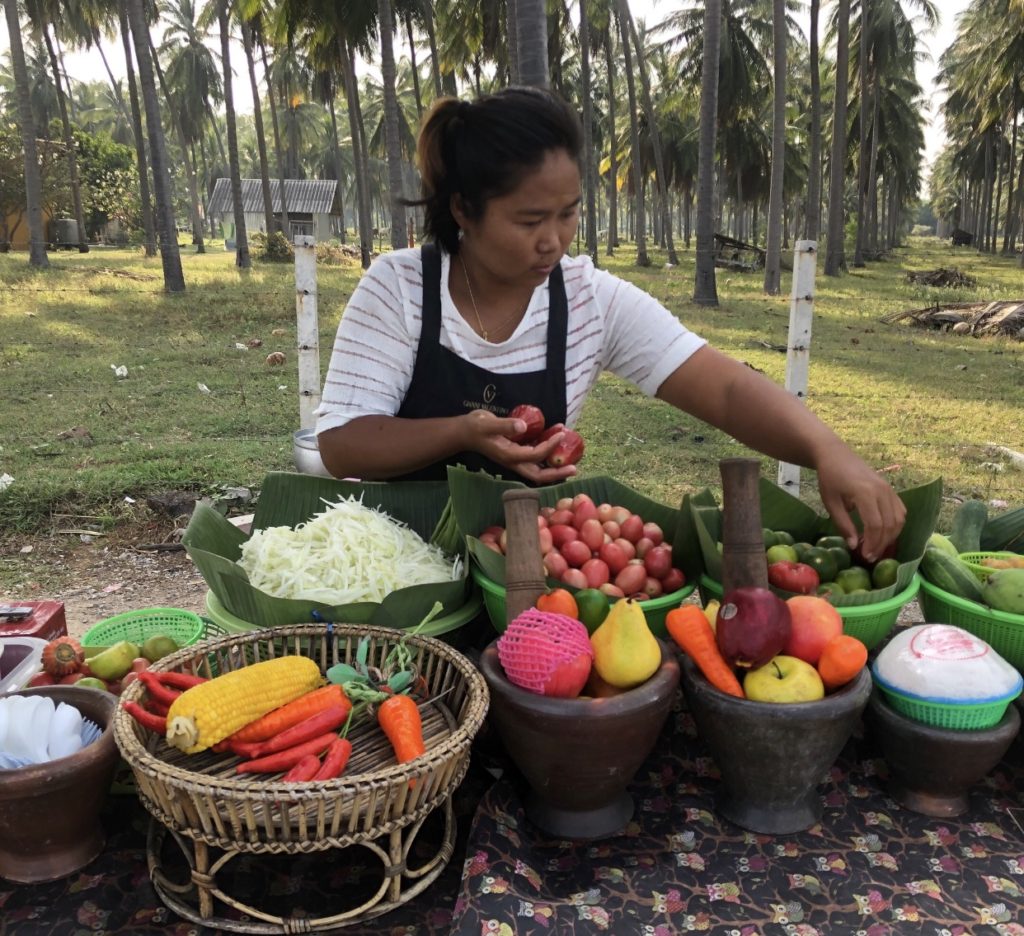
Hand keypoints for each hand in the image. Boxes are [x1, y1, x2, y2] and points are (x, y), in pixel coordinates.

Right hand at [460, 411, 576, 484]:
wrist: (465, 432)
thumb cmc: (475, 427)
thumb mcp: (487, 423)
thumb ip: (504, 425)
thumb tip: (523, 426)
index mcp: (509, 456)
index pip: (534, 455)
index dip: (549, 447)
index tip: (560, 434)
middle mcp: (514, 462)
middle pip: (538, 475)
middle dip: (557, 474)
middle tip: (574, 469)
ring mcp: (515, 460)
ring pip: (538, 471)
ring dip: (554, 468)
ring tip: (571, 463)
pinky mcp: (516, 454)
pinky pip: (535, 460)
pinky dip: (546, 457)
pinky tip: (556, 446)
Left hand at [814, 444, 905, 562]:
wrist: (836, 455)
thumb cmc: (830, 478)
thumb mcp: (831, 503)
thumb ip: (843, 524)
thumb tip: (853, 546)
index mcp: (865, 492)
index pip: (875, 524)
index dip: (872, 542)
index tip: (865, 555)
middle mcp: (882, 490)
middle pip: (889, 524)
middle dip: (881, 543)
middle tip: (871, 557)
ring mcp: (889, 489)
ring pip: (899, 519)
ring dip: (890, 536)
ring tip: (876, 548)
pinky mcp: (891, 489)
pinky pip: (900, 510)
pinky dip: (896, 525)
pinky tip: (884, 534)